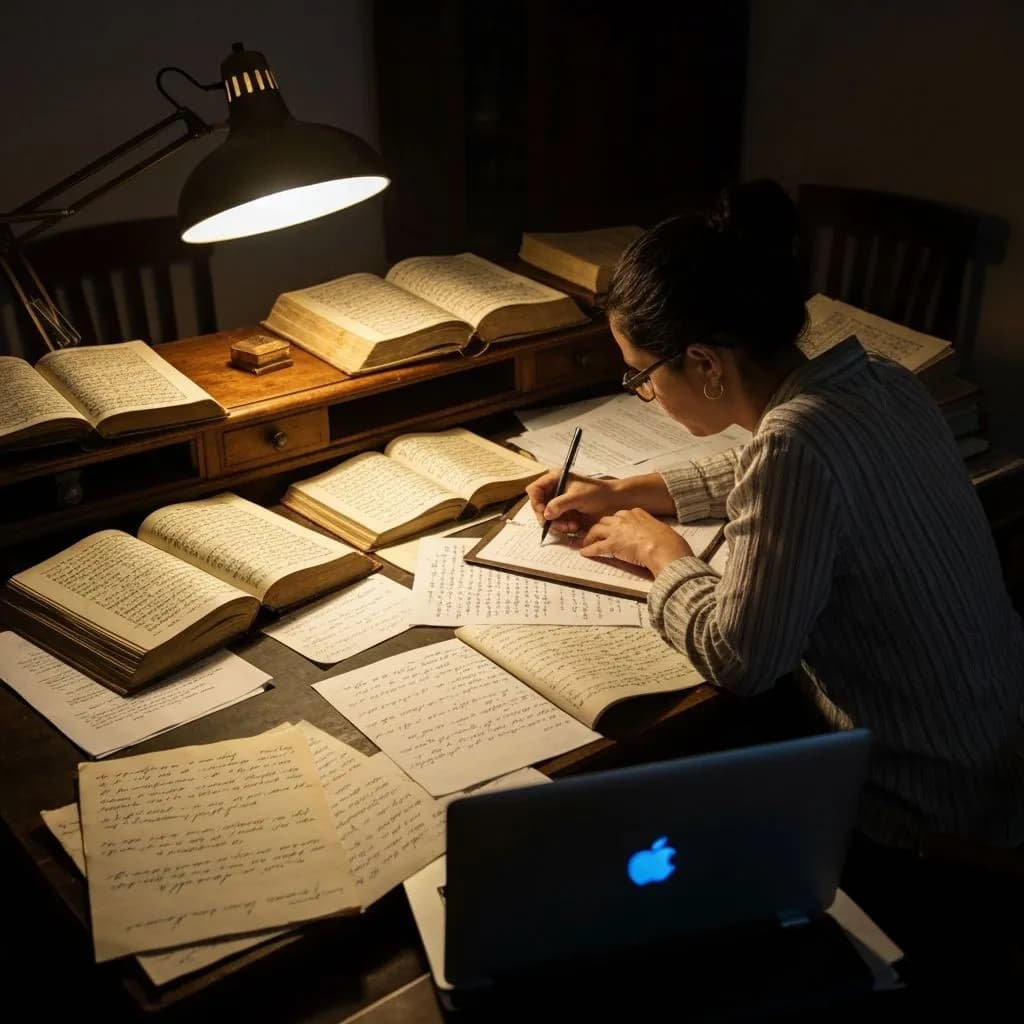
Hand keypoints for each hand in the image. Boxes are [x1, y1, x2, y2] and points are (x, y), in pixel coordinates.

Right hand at [526, 472, 623, 534]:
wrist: (614, 501)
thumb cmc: (598, 493)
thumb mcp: (577, 496)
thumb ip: (560, 504)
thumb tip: (545, 514)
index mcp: (555, 479)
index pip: (535, 489)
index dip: (536, 501)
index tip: (543, 512)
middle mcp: (555, 491)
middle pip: (538, 505)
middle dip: (546, 517)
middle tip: (554, 523)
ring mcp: (559, 503)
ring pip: (547, 517)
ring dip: (556, 524)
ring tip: (570, 526)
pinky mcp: (565, 514)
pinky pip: (556, 523)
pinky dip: (563, 527)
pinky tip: (574, 527)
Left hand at [578, 508, 692, 575]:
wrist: (663, 547)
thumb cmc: (666, 540)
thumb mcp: (660, 528)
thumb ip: (652, 530)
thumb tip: (656, 537)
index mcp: (636, 513)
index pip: (620, 516)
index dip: (615, 523)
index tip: (613, 527)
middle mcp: (624, 519)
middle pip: (605, 520)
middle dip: (600, 527)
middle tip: (597, 534)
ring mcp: (616, 531)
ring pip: (596, 530)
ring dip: (590, 537)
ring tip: (586, 543)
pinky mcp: (612, 544)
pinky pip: (596, 547)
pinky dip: (589, 550)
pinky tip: (585, 553)